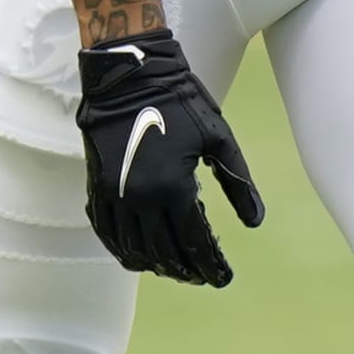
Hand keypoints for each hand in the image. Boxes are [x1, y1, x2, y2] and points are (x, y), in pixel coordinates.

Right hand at [77, 29, 263, 286]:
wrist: (128, 75)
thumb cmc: (179, 101)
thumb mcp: (219, 139)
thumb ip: (238, 183)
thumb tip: (256, 222)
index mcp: (174, 187)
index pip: (195, 241)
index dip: (211, 264)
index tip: (224, 278)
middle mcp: (141, 199)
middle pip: (164, 251)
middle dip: (186, 270)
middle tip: (202, 277)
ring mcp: (115, 195)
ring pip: (133, 247)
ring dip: (154, 265)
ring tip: (174, 271)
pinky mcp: (97, 187)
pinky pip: (106, 231)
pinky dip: (122, 249)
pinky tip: (135, 256)